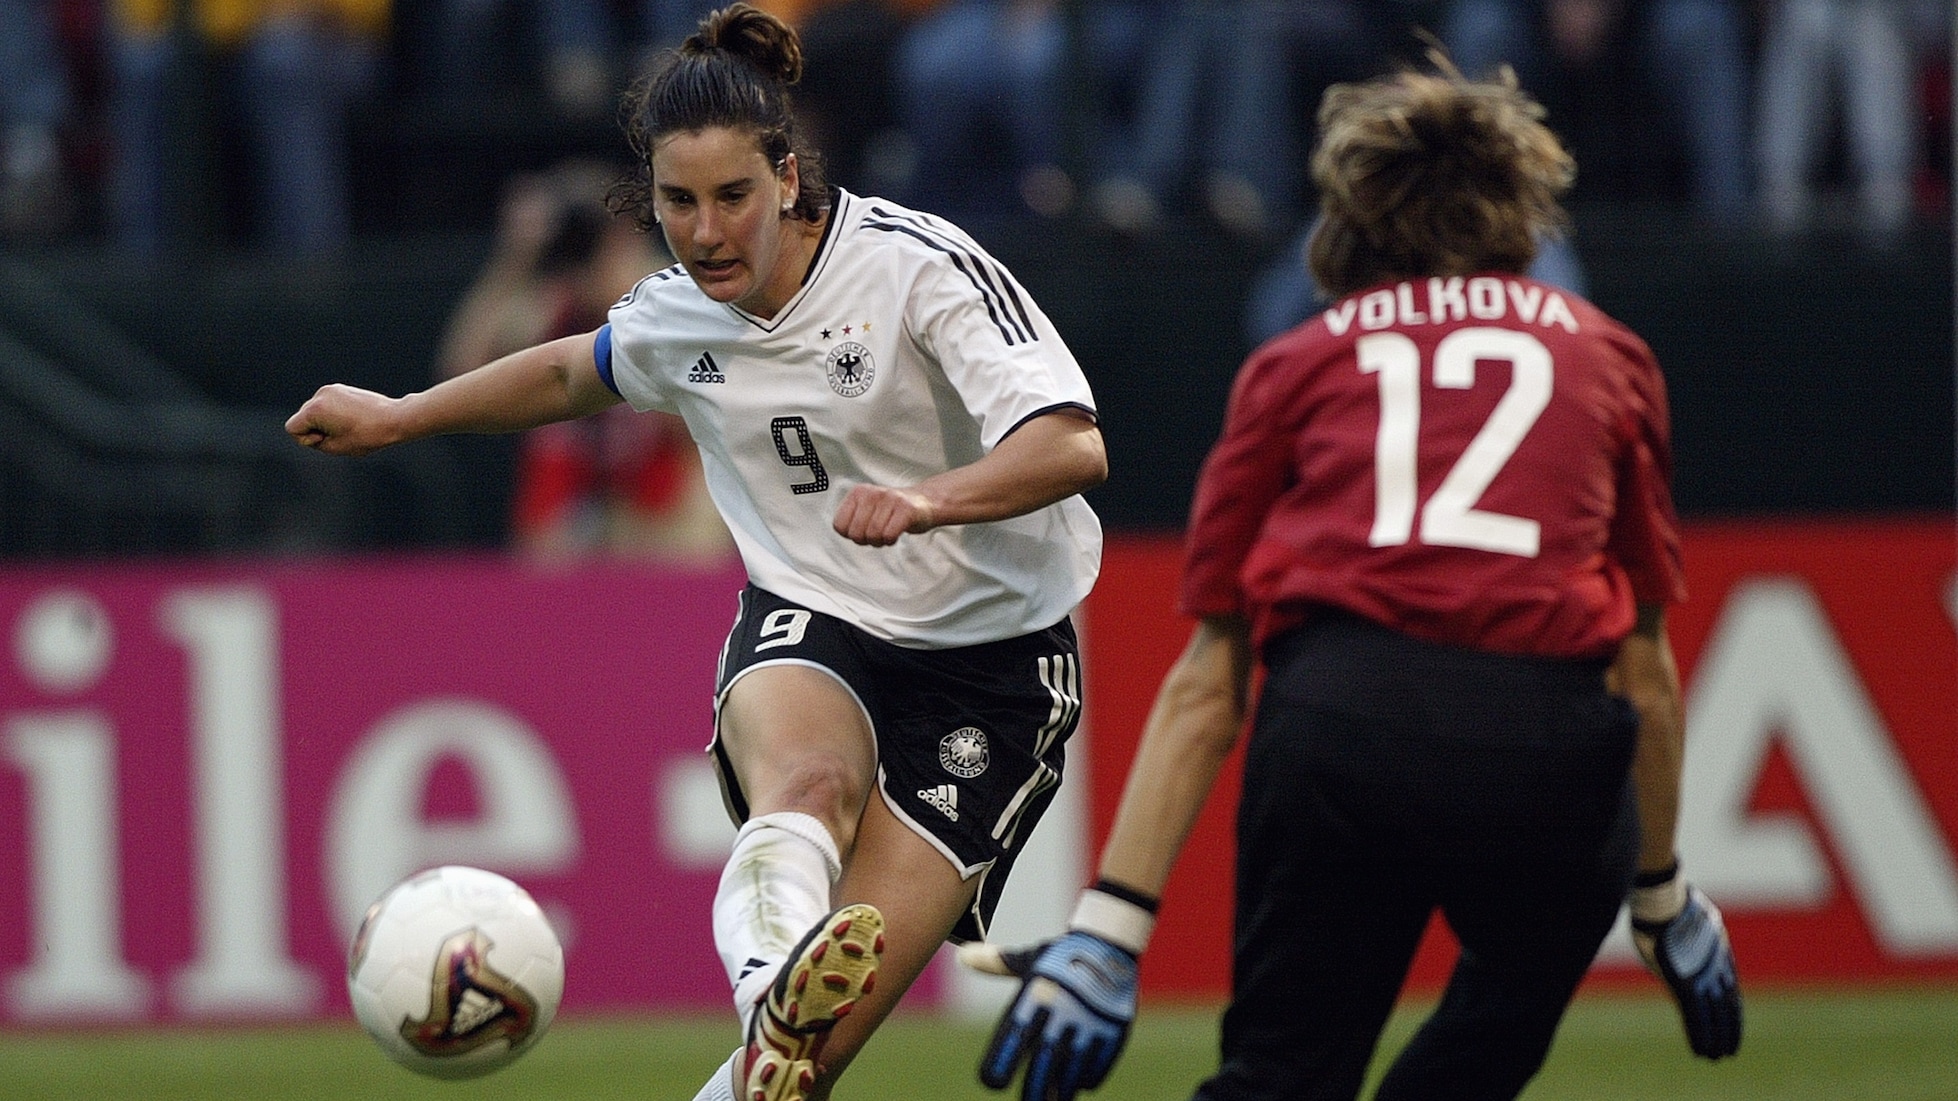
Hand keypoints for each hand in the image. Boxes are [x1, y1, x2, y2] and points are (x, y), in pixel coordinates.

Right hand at [285, 383, 402, 456]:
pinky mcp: (340, 389)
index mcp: (315, 409)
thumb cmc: (366, 436)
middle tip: (342, 433)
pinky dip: (333, 414)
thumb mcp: (334, 447)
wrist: (393, 419)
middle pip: (302, 418)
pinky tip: (353, 419)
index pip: (292, 428)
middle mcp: (320, 395)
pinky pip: (326, 405)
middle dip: (316, 429)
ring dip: (325, 422)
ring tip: (349, 426)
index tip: (327, 439)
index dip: (307, 439)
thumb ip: (314, 440)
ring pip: (314, 412)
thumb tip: (309, 431)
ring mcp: (330, 389)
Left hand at [832, 484, 934, 545]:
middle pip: (856, 533)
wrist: (924, 503)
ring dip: (881, 542)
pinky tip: (896, 533)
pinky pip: (889, 535)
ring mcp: (889, 499)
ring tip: (888, 533)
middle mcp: (871, 493)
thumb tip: (844, 532)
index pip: (839, 526)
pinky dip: (891, 540)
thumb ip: (850, 521)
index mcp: (857, 493)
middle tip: (878, 534)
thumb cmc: (890, 512)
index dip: (851, 535)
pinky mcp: (906, 509)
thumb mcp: (865, 510)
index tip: (864, 529)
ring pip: (873, 535)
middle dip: (866, 540)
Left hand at [965, 930, 1136, 1100]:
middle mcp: (1062, 1008)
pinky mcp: (1114, 1028)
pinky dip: (1089, 1077)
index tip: (990, 1082)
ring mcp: (1090, 1020)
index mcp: (1037, 992)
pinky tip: (1080, 1084)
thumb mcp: (1029, 958)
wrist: (1110, 941)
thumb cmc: (1061, 955)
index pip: (1014, 1033)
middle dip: (1035, 1087)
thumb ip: (996, 964)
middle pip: (1045, 1058)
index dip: (1001, 1060)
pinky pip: (1100, 1061)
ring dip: (1062, 1089)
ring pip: (1073, 1066)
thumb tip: (963, 956)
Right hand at [1632, 884, 1741, 1058]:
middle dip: (1728, 1029)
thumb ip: (1690, 936)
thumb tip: (1681, 935)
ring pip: (1714, 1015)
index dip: (1731, 1009)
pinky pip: (1695, 1016)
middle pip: (1727, 1005)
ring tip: (1716, 1057)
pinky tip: (1701, 1050)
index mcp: (1719, 951)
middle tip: (1728, 1050)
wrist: (1662, 899)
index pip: (1730, 987)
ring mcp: (1702, 976)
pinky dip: (1699, 1035)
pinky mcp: (1686, 984)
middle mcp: (1716, 968)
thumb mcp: (1687, 919)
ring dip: (1715, 1038)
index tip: (1732, 1024)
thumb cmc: (1667, 904)